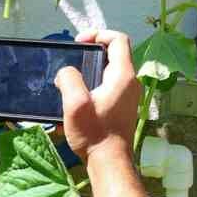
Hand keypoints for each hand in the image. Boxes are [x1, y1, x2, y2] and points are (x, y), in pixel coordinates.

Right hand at [53, 30, 141, 162]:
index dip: (98, 33)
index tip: (79, 42)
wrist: (109, 162)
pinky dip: (96, 82)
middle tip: (73, 58)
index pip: (118, 39)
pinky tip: (80, 96)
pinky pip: (111, 84)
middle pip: (115, 53)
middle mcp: (130, 82)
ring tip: (73, 77)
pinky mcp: (123, 107)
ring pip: (112, 70)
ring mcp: (129, 95)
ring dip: (93, 68)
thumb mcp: (75, 103)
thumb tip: (66, 72)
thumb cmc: (95, 134)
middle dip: (93, 51)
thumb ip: (69, 79)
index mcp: (123, 76)